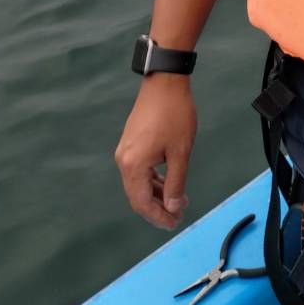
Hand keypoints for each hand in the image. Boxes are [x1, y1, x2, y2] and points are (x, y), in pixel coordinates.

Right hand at [114, 74, 196, 229]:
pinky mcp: (130, 142)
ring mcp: (125, 151)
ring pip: (138, 183)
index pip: (142, 203)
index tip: (175, 223)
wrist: (165, 82)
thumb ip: (176, 183)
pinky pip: (139, 169)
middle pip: (137, 195)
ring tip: (178, 199)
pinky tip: (169, 182)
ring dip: (157, 194)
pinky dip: (153, 179)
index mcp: (133, 165)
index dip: (158, 216)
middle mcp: (123, 160)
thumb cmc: (175, 115)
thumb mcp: (180, 152)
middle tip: (178, 215)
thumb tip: (173, 207)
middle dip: (157, 208)